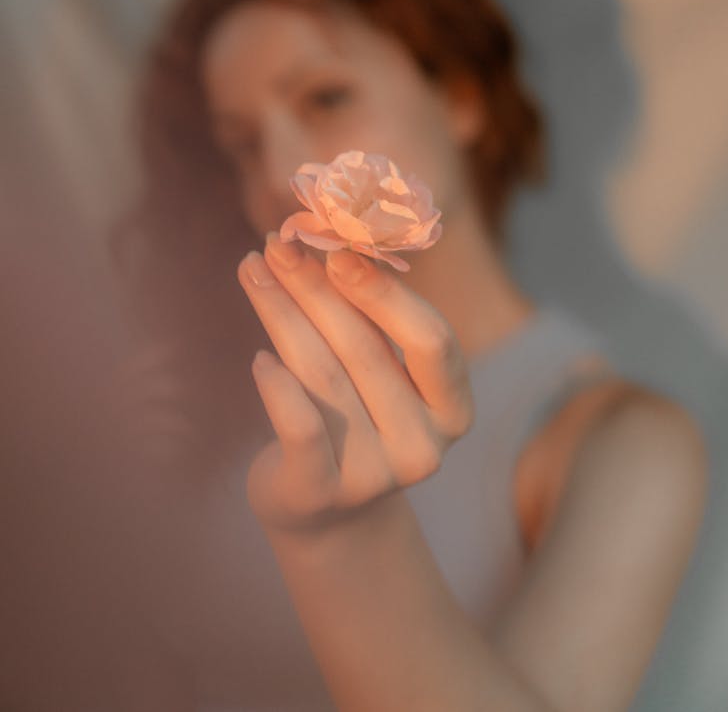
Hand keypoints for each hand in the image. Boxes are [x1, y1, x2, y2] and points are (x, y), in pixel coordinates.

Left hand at [238, 232, 473, 534]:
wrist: (324, 510)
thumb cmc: (355, 414)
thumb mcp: (376, 369)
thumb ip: (367, 317)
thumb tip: (326, 236)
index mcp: (453, 407)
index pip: (431, 339)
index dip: (386, 291)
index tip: (339, 249)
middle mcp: (424, 444)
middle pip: (366, 349)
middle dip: (316, 287)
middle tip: (279, 243)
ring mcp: (376, 475)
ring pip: (324, 375)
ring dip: (283, 313)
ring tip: (254, 269)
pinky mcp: (322, 493)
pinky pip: (301, 430)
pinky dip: (277, 388)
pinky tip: (258, 357)